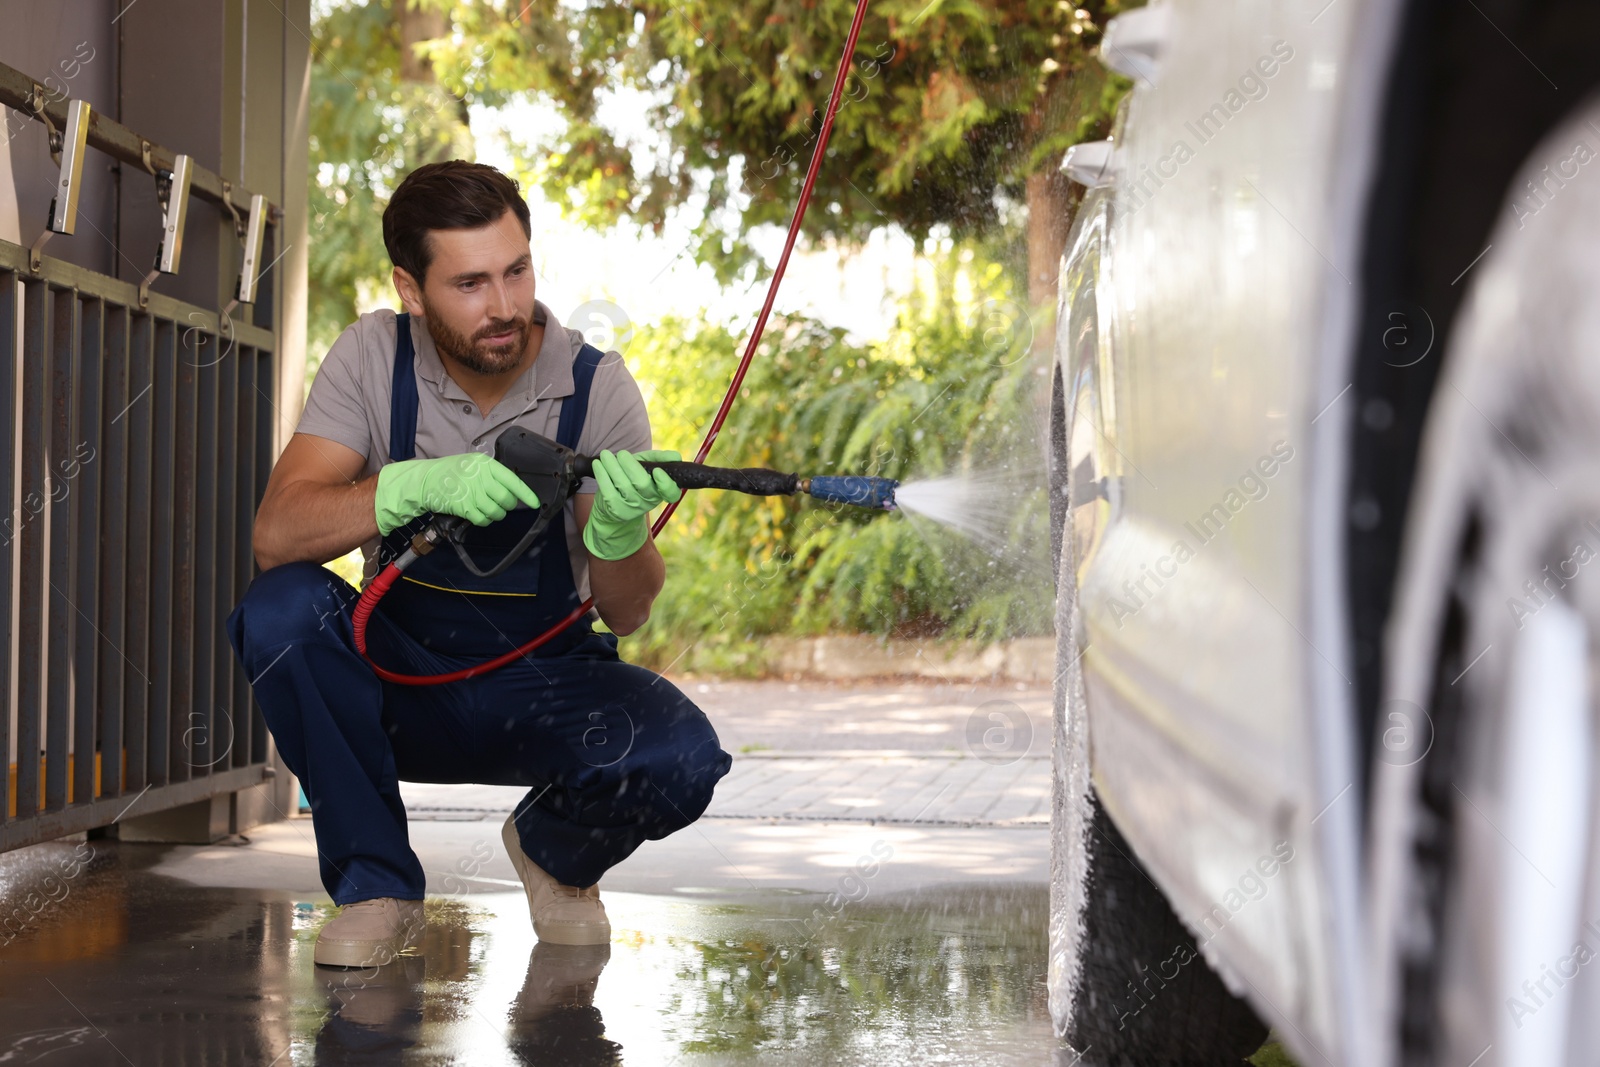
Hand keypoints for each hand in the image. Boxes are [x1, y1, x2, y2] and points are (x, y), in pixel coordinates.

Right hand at [374, 452, 538, 535]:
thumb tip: (512, 490)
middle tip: (501, 504)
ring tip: (487, 509)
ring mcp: (472, 493)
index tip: (534, 503)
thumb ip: (492, 475)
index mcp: (486, 465)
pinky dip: (484, 520)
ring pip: (496, 512)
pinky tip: (479, 514)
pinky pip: (483, 519)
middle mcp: (481, 477)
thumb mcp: (473, 464)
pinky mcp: (463, 507)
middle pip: (506, 499)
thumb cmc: (452, 472)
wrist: (426, 479)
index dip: (526, 494)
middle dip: (507, 505)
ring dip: (495, 514)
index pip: (513, 481)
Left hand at [581, 449, 682, 560]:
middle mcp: (649, 502)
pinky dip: (602, 474)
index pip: (671, 493)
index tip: (657, 471)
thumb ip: (660, 459)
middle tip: (621, 454)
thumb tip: (675, 456)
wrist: (613, 508)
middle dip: (630, 465)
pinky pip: (608, 490)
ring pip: (623, 485)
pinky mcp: (616, 509)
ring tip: (606, 455)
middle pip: (643, 484)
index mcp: (660, 491)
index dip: (666, 484)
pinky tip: (598, 464)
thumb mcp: (647, 467)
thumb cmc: (632, 481)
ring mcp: (632, 508)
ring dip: (613, 466)